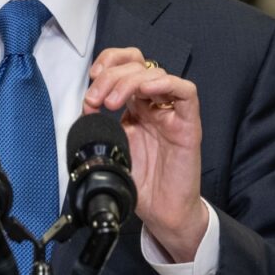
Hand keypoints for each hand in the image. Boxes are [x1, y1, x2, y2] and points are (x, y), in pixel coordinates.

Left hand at [83, 47, 208, 261]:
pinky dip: (165, 84)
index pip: (127, 65)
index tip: (91, 79)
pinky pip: (186, 92)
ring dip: (128, 81)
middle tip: (96, 99)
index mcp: (135, 106)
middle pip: (137, 65)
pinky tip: (146, 91)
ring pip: (155, 73)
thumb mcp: (111, 148)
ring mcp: (171, 113)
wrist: (162, 213)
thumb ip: (99, 125)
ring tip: (111, 104)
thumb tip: (86, 106)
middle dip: (111, 76)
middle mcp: (154, 105)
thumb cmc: (141, 184)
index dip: (109, 62)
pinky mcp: (188, 125)